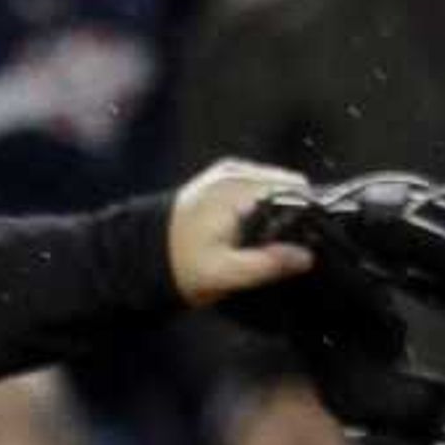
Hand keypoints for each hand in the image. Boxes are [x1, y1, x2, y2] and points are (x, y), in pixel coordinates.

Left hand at [170, 159, 318, 308]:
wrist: (137, 255)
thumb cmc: (177, 265)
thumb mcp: (222, 273)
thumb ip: (264, 264)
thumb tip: (305, 257)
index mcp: (240, 187)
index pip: (297, 189)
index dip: (307, 214)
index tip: (304, 240)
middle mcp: (236, 171)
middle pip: (287, 186)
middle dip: (292, 213)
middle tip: (279, 246)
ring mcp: (227, 172)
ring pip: (273, 186)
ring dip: (276, 210)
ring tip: (263, 241)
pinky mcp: (219, 179)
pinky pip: (256, 187)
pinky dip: (261, 205)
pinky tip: (251, 230)